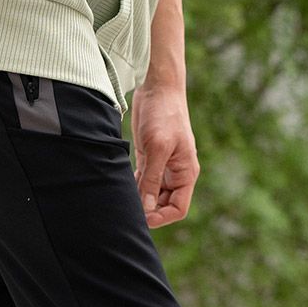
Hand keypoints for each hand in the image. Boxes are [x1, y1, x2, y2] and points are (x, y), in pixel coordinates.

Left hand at [131, 81, 198, 226]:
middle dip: (148, 210)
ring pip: (151, 193)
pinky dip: (133, 186)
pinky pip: (142, 180)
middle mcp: (175, 173)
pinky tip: (121, 188)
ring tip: (121, 201)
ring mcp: (162, 165)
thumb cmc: (164, 114)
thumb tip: (147, 207)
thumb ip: (152, 178)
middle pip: (163, 204)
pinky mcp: (149, 157)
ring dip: (138, 198)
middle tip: (127, 211)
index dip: (162, 217)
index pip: (178, 208)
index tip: (143, 219)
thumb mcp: (158, 147)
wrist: (158, 87)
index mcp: (186, 173)